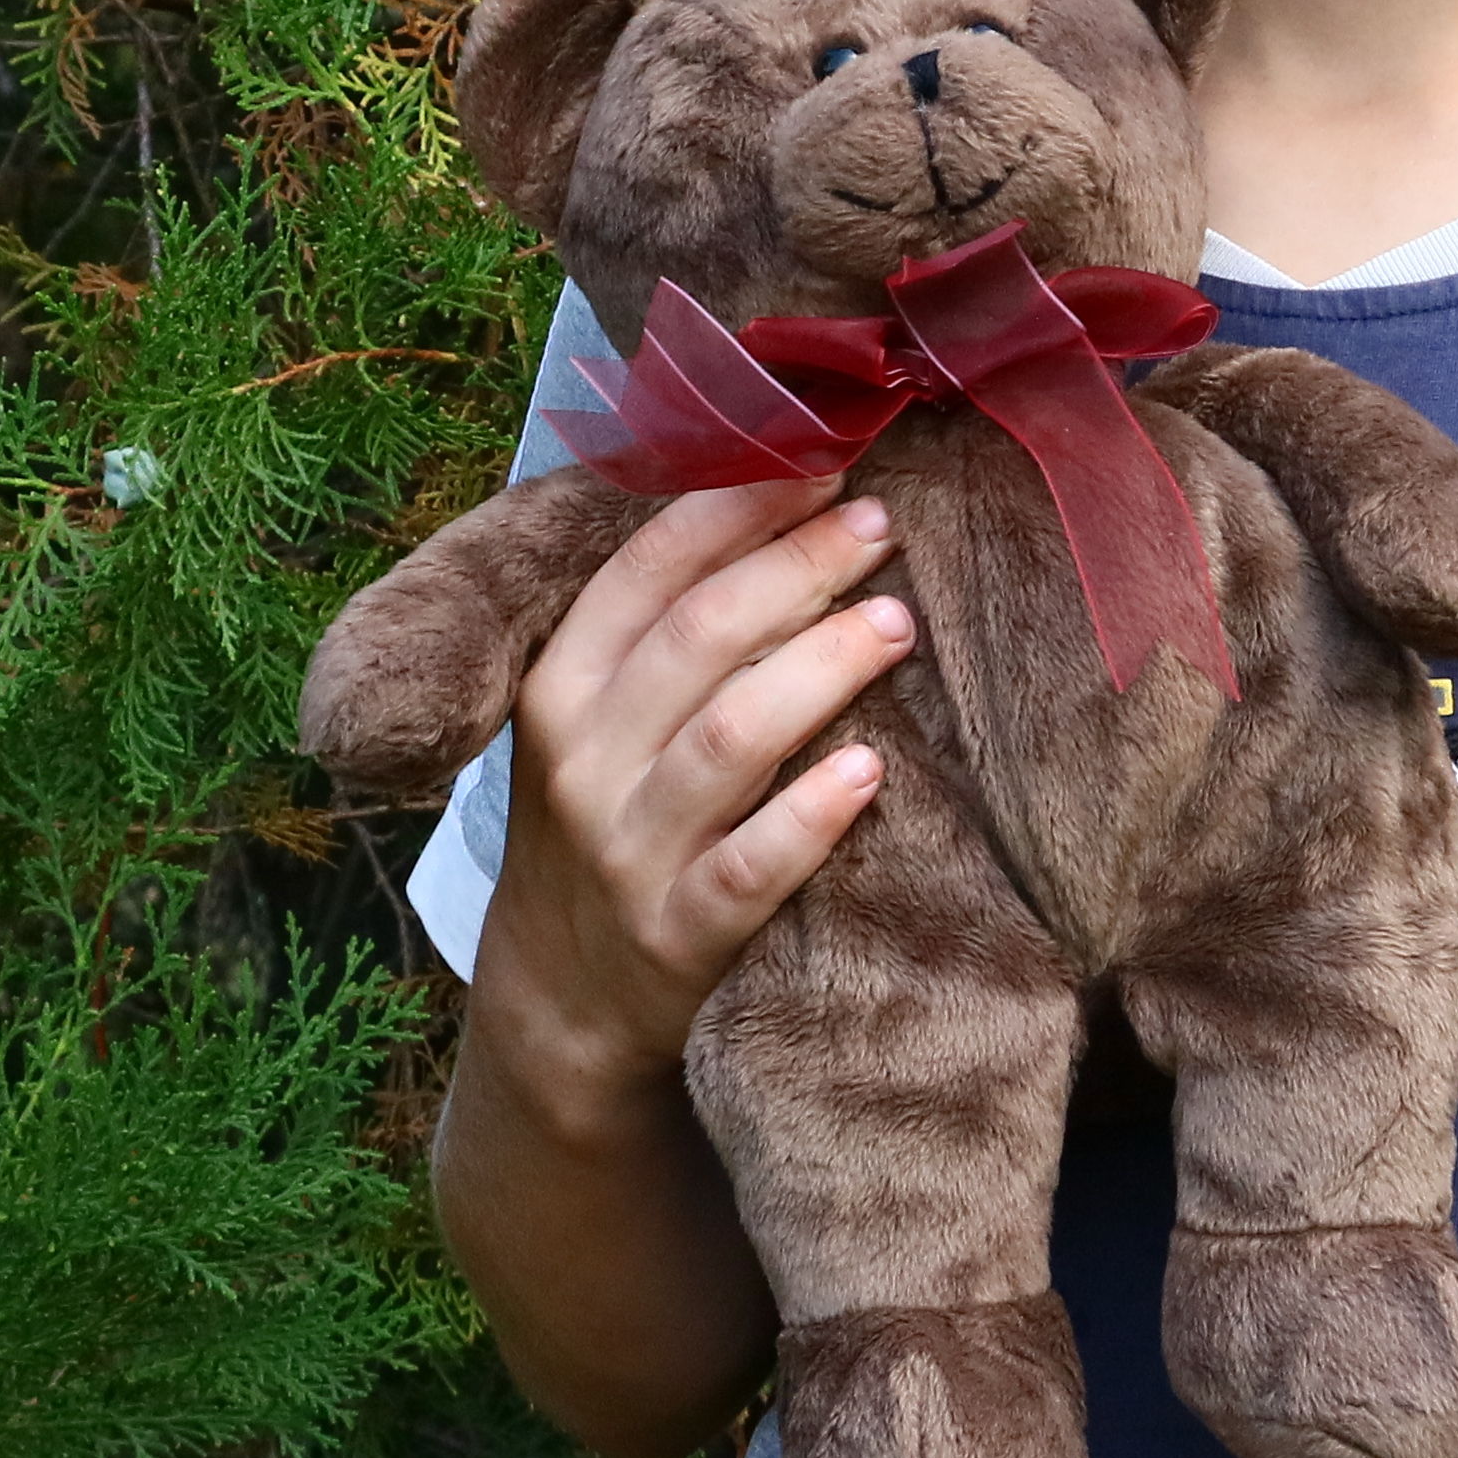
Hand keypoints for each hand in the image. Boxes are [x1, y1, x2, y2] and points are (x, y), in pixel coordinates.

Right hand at [467, 476, 914, 1122]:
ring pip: (730, 737)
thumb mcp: (593, 719)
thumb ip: (660, 628)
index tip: (823, 459)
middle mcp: (585, 760)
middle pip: (700, 636)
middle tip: (882, 527)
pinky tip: (868, 772)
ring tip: (897, 625)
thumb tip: (777, 505)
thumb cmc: (605, 822)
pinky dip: (810, 816)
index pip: (648, 569)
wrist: (560, 998)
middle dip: (797, 568)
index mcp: (561, 685)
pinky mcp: (679, 934)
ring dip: (820, 669)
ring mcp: (630, 849)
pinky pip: (749, 867)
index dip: (739, 505)